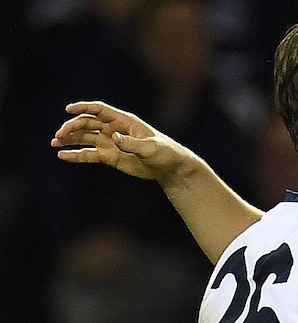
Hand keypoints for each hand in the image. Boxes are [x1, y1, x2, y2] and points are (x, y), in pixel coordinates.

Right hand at [51, 100, 192, 184]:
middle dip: (72, 127)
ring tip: (55, 143)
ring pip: (85, 138)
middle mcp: (114, 129)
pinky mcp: (110, 157)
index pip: (99, 110)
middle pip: (87, 124)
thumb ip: (132, 143)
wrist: (170, 167)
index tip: (68, 109)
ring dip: (70, 139)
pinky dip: (76, 155)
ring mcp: (110, 143)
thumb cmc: (165, 153)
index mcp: (124, 121)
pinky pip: (89, 154)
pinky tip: (63, 156)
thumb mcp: (151, 147)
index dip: (83, 107)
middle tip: (60, 135)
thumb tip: (114, 138)